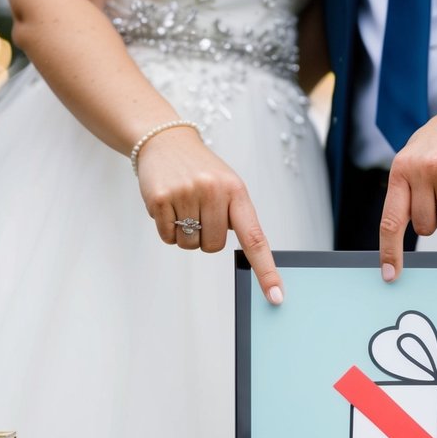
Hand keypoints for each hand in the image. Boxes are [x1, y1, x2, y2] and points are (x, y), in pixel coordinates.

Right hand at [137, 127, 282, 303]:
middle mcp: (213, 191)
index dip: (266, 270)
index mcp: (237, 191)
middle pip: (214, 246)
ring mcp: (186, 193)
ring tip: (183, 204)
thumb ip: (237, 217)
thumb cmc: (201, 170)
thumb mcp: (227, 186)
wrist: (165, 141)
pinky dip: (166, 228)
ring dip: (185, 234)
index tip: (276, 296)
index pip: (255, 238)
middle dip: (205, 236)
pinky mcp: (160, 199)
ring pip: (190, 245)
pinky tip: (167, 204)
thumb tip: (250, 259)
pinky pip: (167, 237)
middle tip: (198, 210)